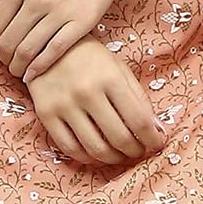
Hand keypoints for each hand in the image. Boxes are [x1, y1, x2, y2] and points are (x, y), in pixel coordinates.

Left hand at [0, 0, 142, 82]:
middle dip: (3, 57)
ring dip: (17, 66)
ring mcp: (60, 12)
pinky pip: (54, 51)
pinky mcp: (81, 23)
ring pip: (28, 50)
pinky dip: (39, 67)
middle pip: (8, 41)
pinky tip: (33, 74)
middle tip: (6, 61)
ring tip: (18, 70)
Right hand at [24, 37, 166, 167]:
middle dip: (135, 151)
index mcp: (111, 77)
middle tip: (139, 151)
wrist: (46, 45)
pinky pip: (70, 148)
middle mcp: (87, 92)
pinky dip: (87, 158)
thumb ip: (138, 97)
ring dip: (113, 159)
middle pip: (119, 138)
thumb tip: (156, 130)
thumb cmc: (90, 57)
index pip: (139, 120)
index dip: (152, 138)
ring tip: (120, 155)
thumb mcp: (119, 68)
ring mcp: (64, 104)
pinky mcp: (45, 114)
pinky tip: (96, 154)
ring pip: (95, 148)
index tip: (157, 143)